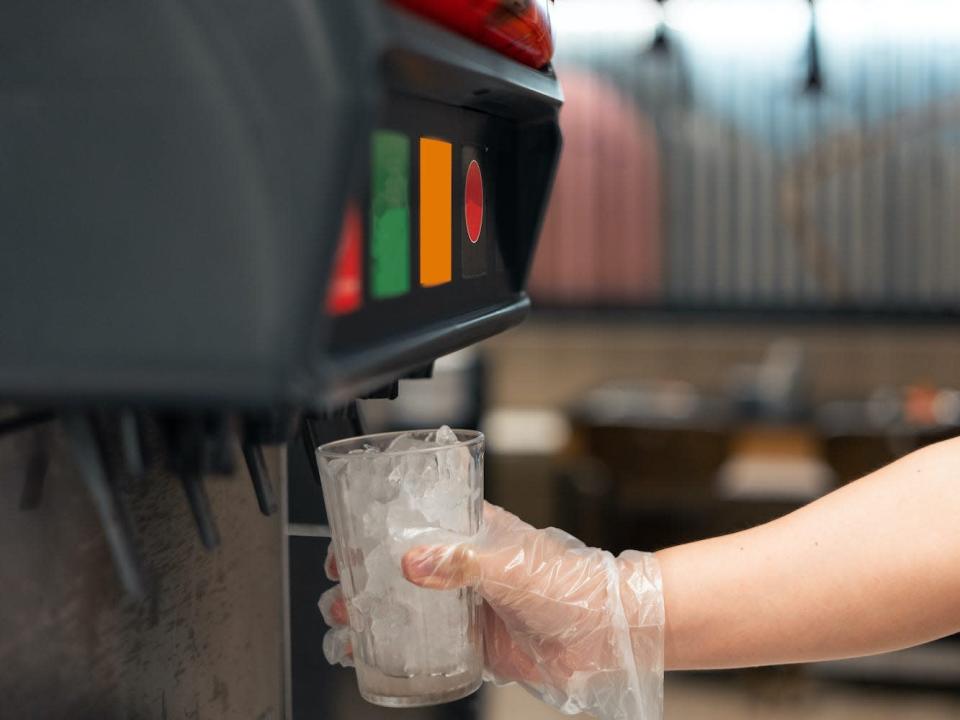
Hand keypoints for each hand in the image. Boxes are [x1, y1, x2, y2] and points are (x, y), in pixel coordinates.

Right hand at [320, 503, 664, 719]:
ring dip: (371, 613)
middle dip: (363, 576)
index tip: (346, 541)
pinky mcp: (471, 643)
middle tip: (339, 587)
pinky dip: (395, 651)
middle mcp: (462, 567)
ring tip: (344, 622)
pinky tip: (370, 654)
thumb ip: (459, 562)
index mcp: (470, 533)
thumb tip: (410, 562)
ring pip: (405, 608)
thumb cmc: (565, 582)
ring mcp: (464, 606)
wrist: (601, 632)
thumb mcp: (507, 563)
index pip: (413, 522)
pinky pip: (425, 647)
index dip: (375, 530)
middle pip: (399, 568)